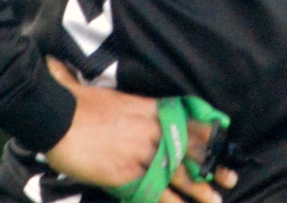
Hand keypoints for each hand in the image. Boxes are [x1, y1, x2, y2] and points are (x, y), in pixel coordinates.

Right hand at [42, 57, 238, 202]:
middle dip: (212, 166)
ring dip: (198, 188)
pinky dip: (169, 201)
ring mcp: (139, 152)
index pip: (187, 121)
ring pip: (177, 172)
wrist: (55, 115)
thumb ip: (124, 101)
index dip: (209, 136)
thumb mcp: (110, 96)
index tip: (225, 145)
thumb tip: (127, 94)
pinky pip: (154, 191)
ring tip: (215, 199)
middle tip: (231, 179)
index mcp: (148, 108)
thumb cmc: (76, 103)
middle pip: (189, 149)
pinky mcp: (125, 173)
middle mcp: (150, 129)